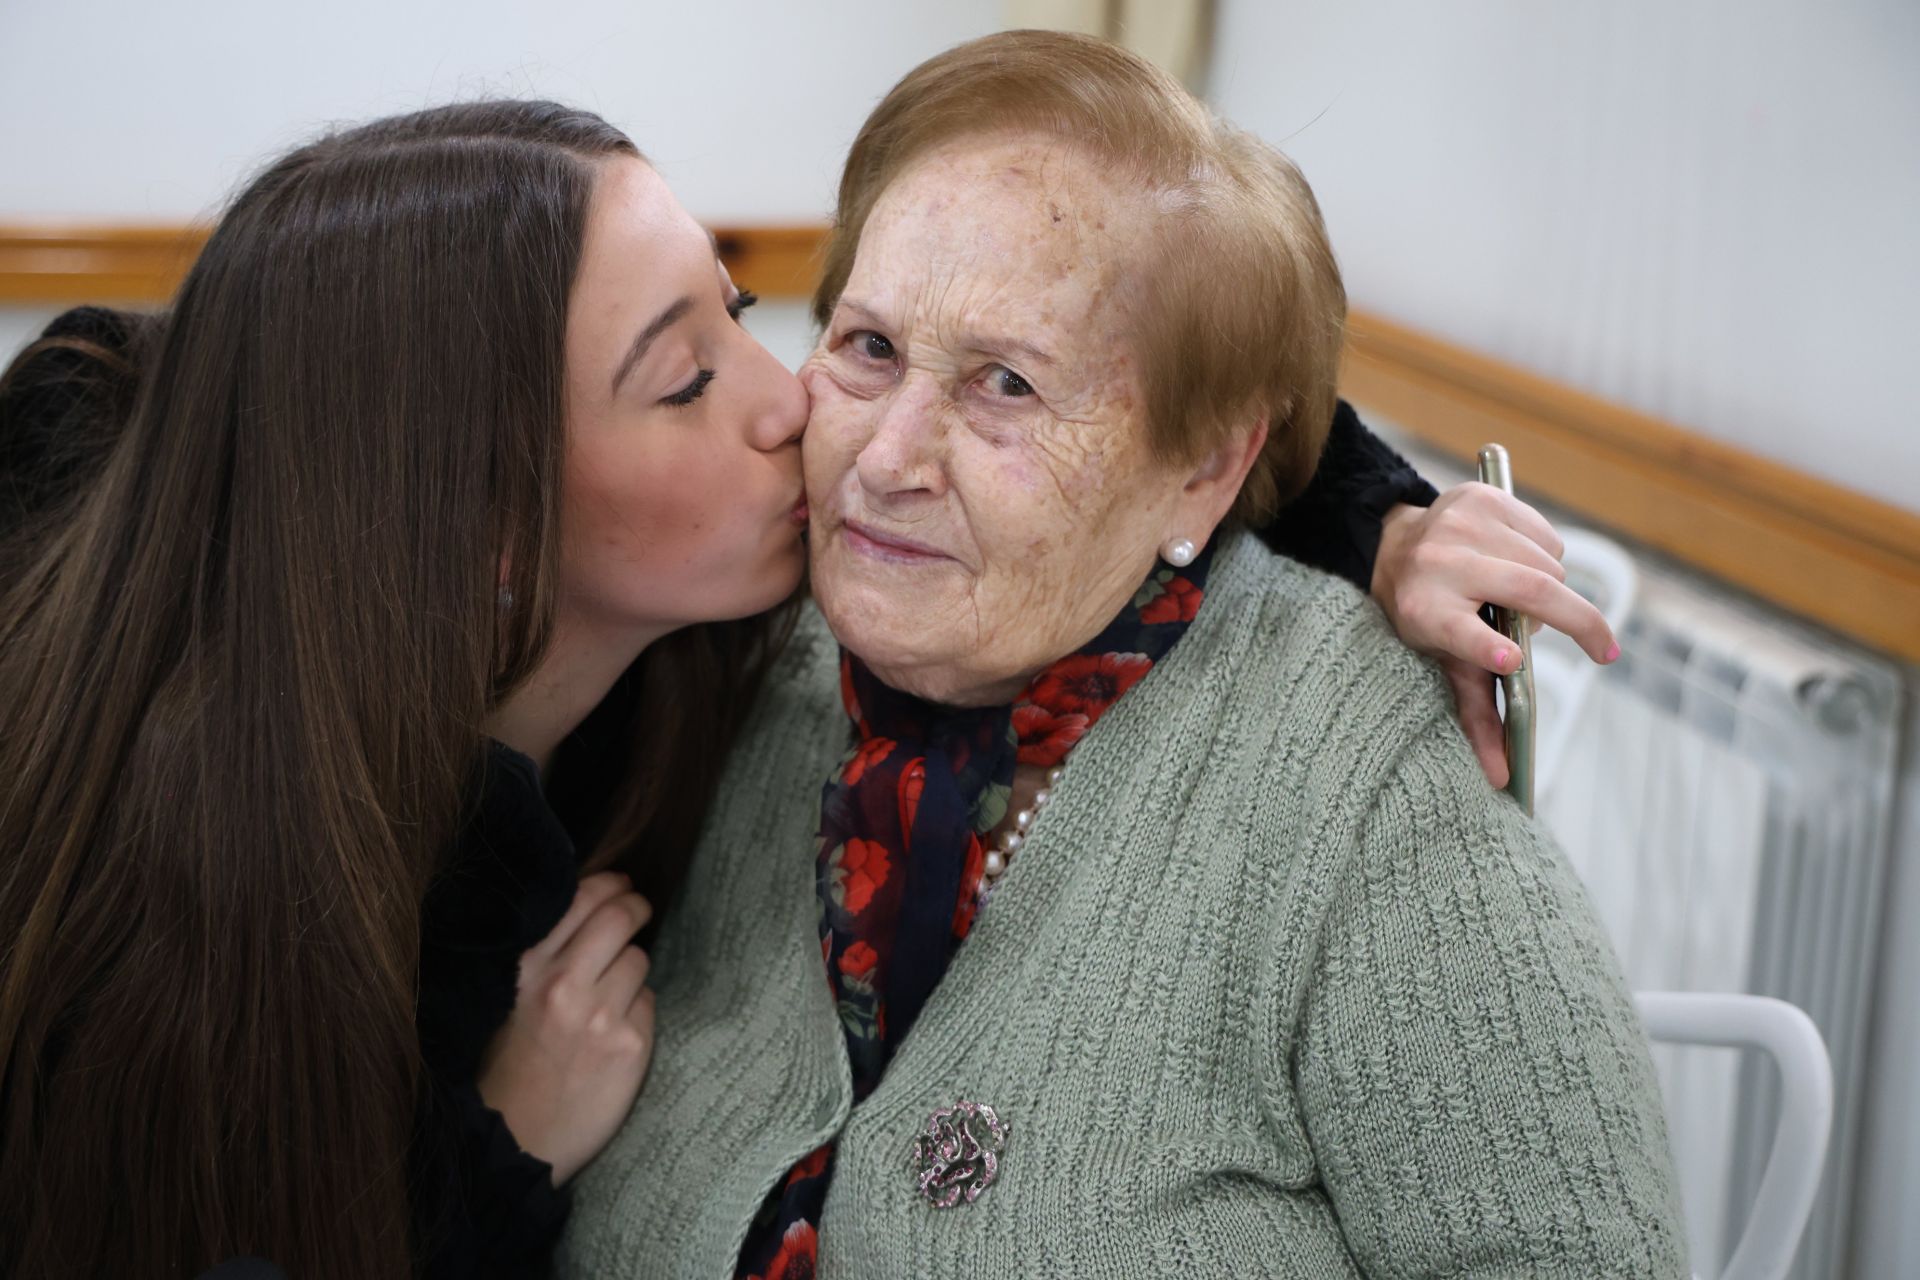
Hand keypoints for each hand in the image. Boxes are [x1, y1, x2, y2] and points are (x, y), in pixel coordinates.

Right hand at [476, 871, 655, 1184]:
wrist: (512, 1143)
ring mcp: (600, 1014)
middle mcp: (563, 983)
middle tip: (638, 910)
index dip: (609, 884)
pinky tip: (615, 1034)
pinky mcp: (630, 1046)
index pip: (581, 898)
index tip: (620, 885)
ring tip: (611, 995)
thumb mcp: (506, 1000)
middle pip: (620, 916)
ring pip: (639, 959)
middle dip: (635, 907)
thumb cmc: (506, 1070)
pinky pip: (648, 1005)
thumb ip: (542, 957)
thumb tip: (588, 909)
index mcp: (526, 966)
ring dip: (632, 969)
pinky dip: (638, 1012)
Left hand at [1371, 485, 1619, 786]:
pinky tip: (1518, 564)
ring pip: (1548, 565)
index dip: (1486, 646)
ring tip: (1523, 601)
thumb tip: (1501, 780)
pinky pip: (1546, 536)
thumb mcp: (1440, 662)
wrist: (1394, 549)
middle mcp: (1439, 564)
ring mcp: (1460, 524)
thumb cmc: (1425, 615)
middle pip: (1528, 592)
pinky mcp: (1480, 496)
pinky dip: (1547, 557)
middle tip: (1605, 651)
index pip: (1457, 631)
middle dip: (1579, 622)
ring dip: (1553, 589)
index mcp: (1424, 612)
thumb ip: (1474, 715)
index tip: (1511, 659)